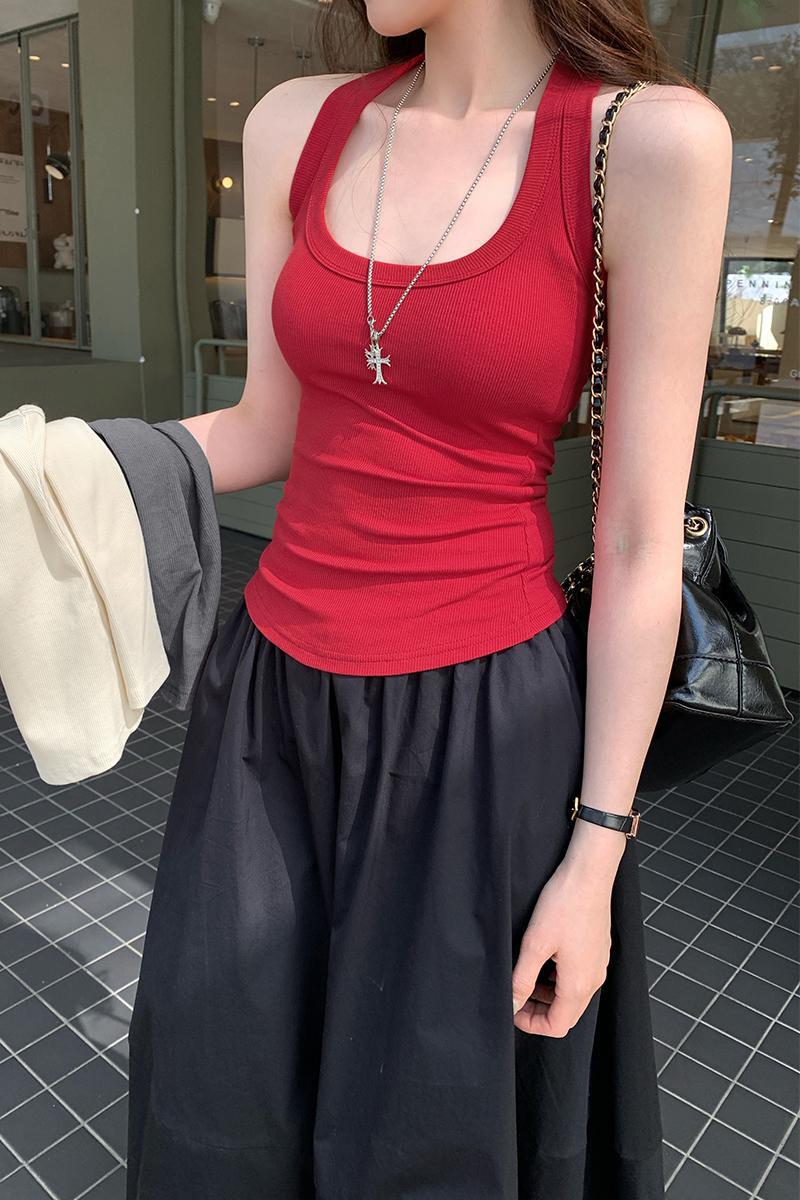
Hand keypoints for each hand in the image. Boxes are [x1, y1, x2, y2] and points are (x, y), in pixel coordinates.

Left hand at [511, 851, 613, 1036]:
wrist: (589, 874)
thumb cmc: (564, 904)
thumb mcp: (535, 944)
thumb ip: (522, 979)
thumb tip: (511, 1004)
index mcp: (578, 984)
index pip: (557, 1026)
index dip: (531, 1024)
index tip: (512, 1009)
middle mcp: (594, 979)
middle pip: (567, 1015)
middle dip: (540, 1012)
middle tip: (517, 996)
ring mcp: (599, 965)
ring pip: (573, 997)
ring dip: (549, 996)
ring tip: (527, 976)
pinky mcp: (598, 950)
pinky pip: (580, 978)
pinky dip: (560, 980)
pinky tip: (546, 960)